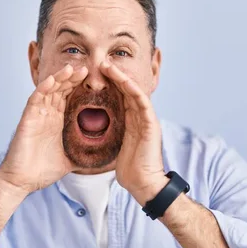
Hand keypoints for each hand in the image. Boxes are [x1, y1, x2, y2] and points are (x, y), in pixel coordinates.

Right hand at [0, 64, 87, 194]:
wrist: (23, 181)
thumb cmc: (43, 170)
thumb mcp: (71, 159)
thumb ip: (85, 152)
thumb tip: (106, 156)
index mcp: (58, 122)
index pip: (70, 98)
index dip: (80, 87)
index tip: (95, 79)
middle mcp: (47, 115)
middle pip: (60, 90)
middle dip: (72, 78)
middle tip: (87, 69)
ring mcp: (37, 116)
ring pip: (49, 90)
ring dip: (59, 78)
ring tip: (72, 68)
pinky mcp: (28, 120)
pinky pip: (35, 100)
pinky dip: (43, 88)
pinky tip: (51, 80)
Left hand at [99, 61, 167, 204]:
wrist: (143, 184)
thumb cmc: (130, 170)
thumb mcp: (116, 147)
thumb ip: (111, 134)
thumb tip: (94, 131)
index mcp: (132, 122)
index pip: (120, 97)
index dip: (109, 84)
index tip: (95, 74)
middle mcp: (141, 117)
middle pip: (127, 90)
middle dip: (114, 76)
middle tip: (101, 63)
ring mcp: (147, 120)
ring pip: (134, 92)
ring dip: (122, 78)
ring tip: (108, 66)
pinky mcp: (151, 125)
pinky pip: (142, 103)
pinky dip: (133, 90)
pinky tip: (123, 80)